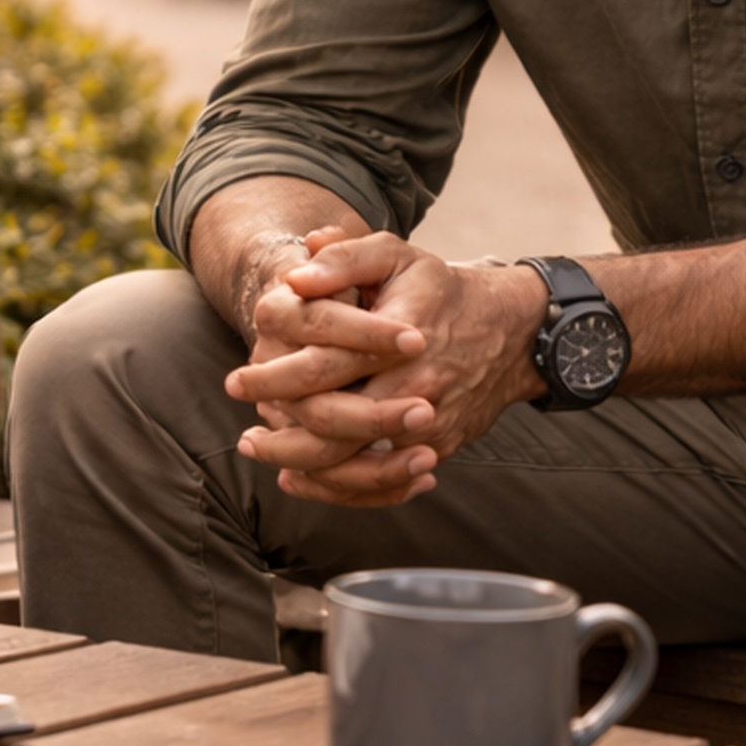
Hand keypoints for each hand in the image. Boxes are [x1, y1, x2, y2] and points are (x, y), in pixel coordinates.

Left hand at [225, 233, 548, 508]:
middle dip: (283, 436)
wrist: (510, 328)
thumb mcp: (396, 255)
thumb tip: (295, 277)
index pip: (326, 367)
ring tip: (264, 457)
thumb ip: (345, 257)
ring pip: (358, 465)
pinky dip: (341, 490)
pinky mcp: (438, 447)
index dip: (276, 377)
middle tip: (245, 436)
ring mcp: (430, 424)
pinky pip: (385, 482)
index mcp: (399, 338)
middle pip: (337, 427)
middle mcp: (416, 387)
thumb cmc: (439, 289)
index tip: (235, 380)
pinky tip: (301, 480)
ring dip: (304, 469)